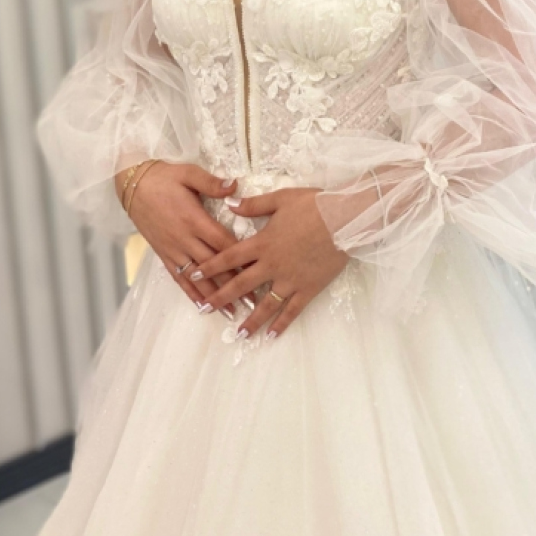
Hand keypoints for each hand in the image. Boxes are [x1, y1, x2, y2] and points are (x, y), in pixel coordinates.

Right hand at [118, 162, 246, 317]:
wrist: (133, 186)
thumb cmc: (163, 177)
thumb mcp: (188, 173)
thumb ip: (212, 183)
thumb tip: (235, 186)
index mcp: (194, 219)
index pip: (222, 242)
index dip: (240, 257)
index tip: (257, 270)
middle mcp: (184, 238)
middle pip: (213, 265)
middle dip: (233, 284)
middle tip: (253, 301)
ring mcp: (173, 249)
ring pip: (197, 278)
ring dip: (214, 295)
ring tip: (231, 311)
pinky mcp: (164, 254)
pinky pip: (178, 278)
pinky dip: (190, 293)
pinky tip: (201, 305)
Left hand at [189, 187, 348, 339]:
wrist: (344, 219)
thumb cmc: (313, 205)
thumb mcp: (280, 199)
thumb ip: (253, 205)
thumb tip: (229, 204)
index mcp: (262, 243)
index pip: (229, 257)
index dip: (209, 266)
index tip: (192, 274)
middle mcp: (272, 265)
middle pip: (240, 285)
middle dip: (220, 298)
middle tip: (204, 310)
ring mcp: (290, 280)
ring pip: (265, 304)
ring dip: (250, 320)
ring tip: (238, 334)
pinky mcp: (308, 288)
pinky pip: (292, 311)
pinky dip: (281, 324)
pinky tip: (272, 336)